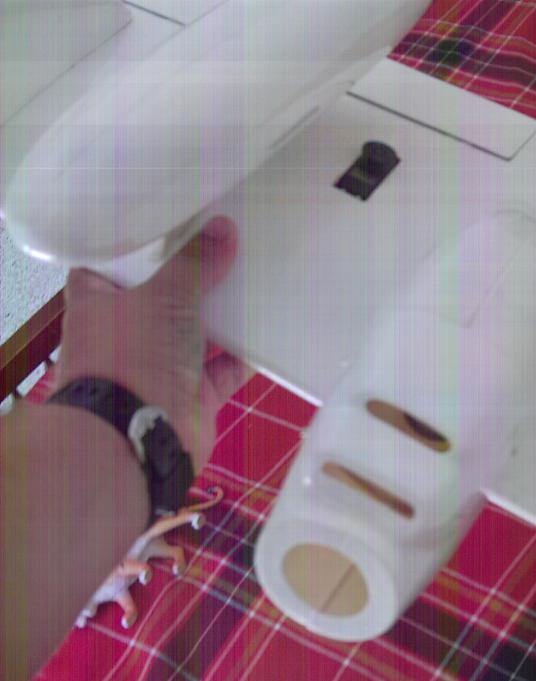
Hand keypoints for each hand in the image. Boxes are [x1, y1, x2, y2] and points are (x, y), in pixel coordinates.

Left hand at [53, 216, 248, 473]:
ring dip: (225, 314)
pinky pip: (226, 367)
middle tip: (228, 242)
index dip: (136, 247)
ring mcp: (161, 365)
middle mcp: (127, 334)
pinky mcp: (194, 393)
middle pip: (163, 296)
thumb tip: (224, 227)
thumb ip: (195, 263)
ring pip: (198, 331)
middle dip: (193, 277)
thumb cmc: (133, 355)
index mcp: (98, 304)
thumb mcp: (164, 296)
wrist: (139, 437)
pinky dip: (247, 352)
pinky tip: (272, 325)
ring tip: (258, 276)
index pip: (109, 267)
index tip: (169, 225)